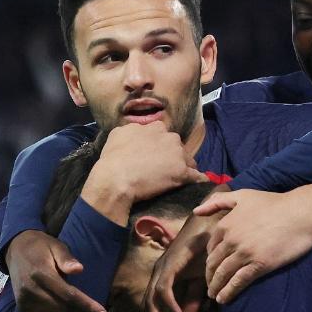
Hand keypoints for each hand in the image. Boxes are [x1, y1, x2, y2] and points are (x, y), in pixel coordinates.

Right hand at [5, 230, 108, 311]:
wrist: (15, 250)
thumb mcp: (55, 245)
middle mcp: (31, 292)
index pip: (67, 295)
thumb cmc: (41, 247)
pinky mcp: (23, 310)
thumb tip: (79, 269)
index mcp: (40, 274)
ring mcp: (25, 303)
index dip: (86, 306)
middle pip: (63, 311)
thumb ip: (66, 257)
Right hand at [83, 121, 210, 224]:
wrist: (115, 178)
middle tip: (163, 168)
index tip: (155, 155)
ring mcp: (177, 154)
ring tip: (177, 179)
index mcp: (154, 127)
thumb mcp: (117, 135)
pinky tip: (199, 184)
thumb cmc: (112, 159)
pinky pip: (197, 176)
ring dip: (184, 167)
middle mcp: (168, 136)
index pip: (163, 134)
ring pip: (188, 160)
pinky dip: (198, 179)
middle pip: (177, 146)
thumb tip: (135, 132)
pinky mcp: (182, 172)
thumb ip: (131, 130)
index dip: (160, 146)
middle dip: (173, 155)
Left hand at [138, 211, 218, 311]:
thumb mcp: (201, 280)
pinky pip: (164, 287)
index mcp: (165, 279)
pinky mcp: (170, 264)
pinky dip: (168, 302)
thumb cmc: (207, 249)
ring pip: (152, 301)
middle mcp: (159, 275)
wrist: (211, 224)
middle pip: (149, 308)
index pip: (153, 307)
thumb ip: (193, 298)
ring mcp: (162, 269)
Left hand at [196, 188, 311, 303]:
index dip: (210, 260)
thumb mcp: (243, 195)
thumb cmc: (274, 202)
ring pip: (223, 274)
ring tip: (214, 296)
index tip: (212, 269)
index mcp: (225, 224)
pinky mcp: (259, 264)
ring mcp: (245, 253)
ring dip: (216, 287)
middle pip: (213, 263)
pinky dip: (228, 292)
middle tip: (211, 286)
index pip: (210, 248)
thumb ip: (218, 201)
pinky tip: (224, 299)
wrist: (302, 212)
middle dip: (210, 277)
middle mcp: (231, 239)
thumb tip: (196, 211)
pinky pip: (238, 282)